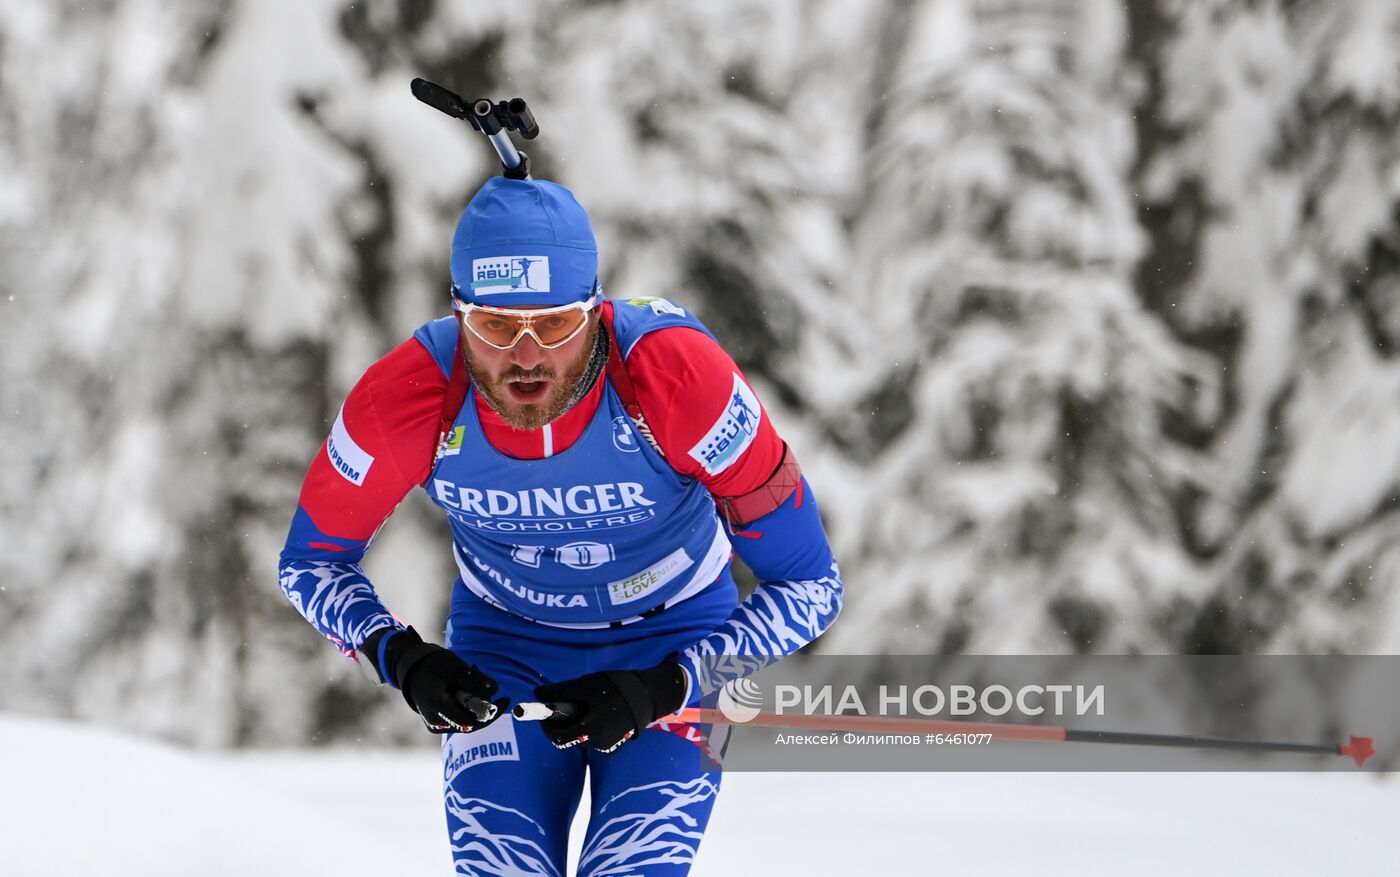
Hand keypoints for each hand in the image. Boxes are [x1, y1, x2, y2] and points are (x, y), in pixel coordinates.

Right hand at [360, 626, 507, 733]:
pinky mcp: (436, 722)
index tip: (505, 699)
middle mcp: (436, 721)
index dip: (492, 713)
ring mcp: (435, 724)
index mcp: (440, 707)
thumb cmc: (433, 665)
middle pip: (471, 721)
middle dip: (483, 703)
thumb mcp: (457, 668)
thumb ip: (476, 680)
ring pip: (465, 718)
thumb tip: (496, 690)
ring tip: (473, 676)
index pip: (473, 722)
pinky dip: (466, 704)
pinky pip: (457, 716)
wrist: (411, 668)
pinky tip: (464, 686)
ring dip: (475, 701)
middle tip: (487, 683)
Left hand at [533, 661, 687, 752]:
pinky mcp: (614, 749)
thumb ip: (560, 691)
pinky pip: (593, 741)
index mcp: (589, 727)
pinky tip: (600, 715)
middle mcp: (596, 742)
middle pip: (568, 738)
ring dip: (576, 726)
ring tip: (586, 708)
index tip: (544, 712)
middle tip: (562, 709)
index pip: (556, 735)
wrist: (648, 696)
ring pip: (580, 739)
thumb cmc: (615, 687)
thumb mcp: (587, 685)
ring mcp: (606, 748)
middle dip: (561, 725)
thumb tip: (537, 694)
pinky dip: (590, 730)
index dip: (546, 724)